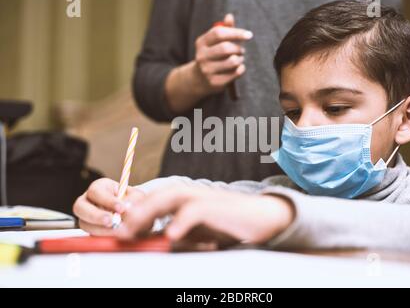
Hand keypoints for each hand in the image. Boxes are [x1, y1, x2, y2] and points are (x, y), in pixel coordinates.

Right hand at [73, 178, 145, 235]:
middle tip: (111, 221)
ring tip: (115, 230)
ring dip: (98, 229)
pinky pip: (90, 235)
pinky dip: (102, 237)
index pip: (96, 191)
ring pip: (83, 223)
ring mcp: (86, 216)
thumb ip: (133, 200)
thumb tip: (127, 209)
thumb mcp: (137, 197)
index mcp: (100, 186)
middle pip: (80, 207)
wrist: (137, 215)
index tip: (121, 208)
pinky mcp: (90, 230)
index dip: (107, 200)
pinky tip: (113, 237)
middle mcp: (88, 200)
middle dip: (95, 215)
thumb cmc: (135, 202)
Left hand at [115, 186, 294, 245]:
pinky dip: (181, 221)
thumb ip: (181, 233)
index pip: (153, 201)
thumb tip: (161, 242)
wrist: (263, 218)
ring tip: (133, 232)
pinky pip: (195, 210)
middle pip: (156, 196)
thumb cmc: (231, 225)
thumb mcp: (200, 233)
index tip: (119, 235)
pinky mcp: (217, 206)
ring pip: (170, 197)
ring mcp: (204, 197)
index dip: (134, 215)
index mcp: (185, 198)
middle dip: (134, 214)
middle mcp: (192, 193)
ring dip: (148, 213)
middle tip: (119, 235)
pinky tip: (171, 235)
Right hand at [194, 13, 251, 93]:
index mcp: (201, 42)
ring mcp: (207, 70)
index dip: (236, 32)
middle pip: (226, 48)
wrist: (199, 79)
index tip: (249, 35)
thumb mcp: (214, 42)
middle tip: (242, 50)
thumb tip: (229, 16)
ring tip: (239, 59)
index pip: (219, 33)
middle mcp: (201, 56)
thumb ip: (223, 29)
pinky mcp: (214, 82)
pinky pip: (235, 73)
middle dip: (239, 48)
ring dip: (240, 59)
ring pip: (232, 61)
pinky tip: (239, 68)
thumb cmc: (212, 56)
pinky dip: (241, 69)